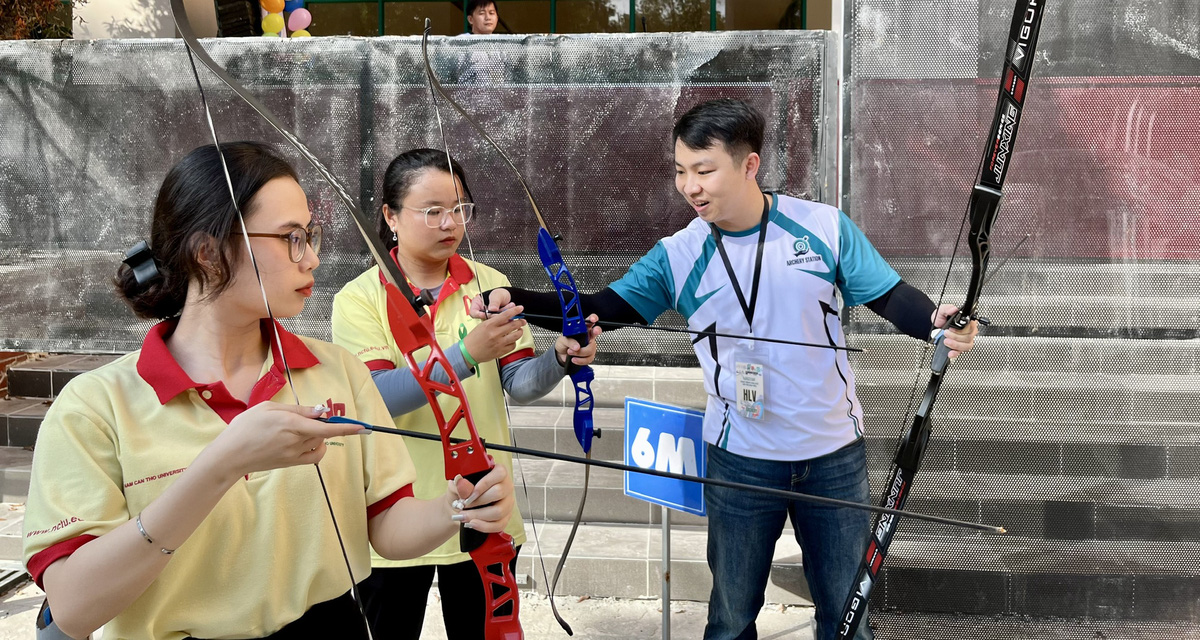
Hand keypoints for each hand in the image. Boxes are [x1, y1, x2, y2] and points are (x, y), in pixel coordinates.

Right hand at [207, 402, 366, 479]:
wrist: (230, 456)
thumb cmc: (245, 427)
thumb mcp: (268, 408)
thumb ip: (297, 409)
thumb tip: (319, 411)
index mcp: (290, 424)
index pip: (325, 426)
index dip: (346, 427)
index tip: (362, 427)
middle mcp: (295, 440)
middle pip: (322, 431)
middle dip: (321, 422)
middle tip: (302, 416)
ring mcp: (294, 454)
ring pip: (319, 442)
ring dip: (317, 434)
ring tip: (295, 428)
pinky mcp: (292, 463)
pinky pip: (314, 456)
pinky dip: (317, 448)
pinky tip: (308, 441)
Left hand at [447, 464, 513, 533]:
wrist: (459, 507)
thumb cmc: (461, 492)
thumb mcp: (456, 485)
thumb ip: (459, 484)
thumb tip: (461, 483)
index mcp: (498, 473)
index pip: (499, 473)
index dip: (485, 483)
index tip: (470, 493)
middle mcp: (506, 486)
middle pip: (499, 492)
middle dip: (478, 501)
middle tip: (463, 505)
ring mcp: (507, 502)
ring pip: (499, 511)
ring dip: (479, 516)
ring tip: (464, 516)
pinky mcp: (506, 517)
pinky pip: (499, 524)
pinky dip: (484, 526)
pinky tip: (472, 524)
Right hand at [461, 304, 526, 363]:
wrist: (468, 352)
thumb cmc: (474, 338)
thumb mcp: (483, 325)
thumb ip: (495, 322)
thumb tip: (507, 319)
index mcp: (490, 325)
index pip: (505, 315)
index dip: (515, 310)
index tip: (520, 308)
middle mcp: (495, 334)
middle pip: (514, 325)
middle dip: (521, 322)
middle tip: (523, 321)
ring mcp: (499, 343)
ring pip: (516, 336)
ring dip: (519, 332)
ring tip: (519, 330)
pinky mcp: (500, 352)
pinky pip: (513, 345)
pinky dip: (514, 342)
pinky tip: (511, 340)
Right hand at [468, 288, 512, 319]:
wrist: (508, 296)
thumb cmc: (499, 294)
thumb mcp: (496, 295)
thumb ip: (494, 302)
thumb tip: (492, 309)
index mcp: (477, 305)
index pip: (474, 312)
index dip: (479, 314)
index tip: (486, 313)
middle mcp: (482, 313)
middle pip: (485, 318)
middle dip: (496, 314)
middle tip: (504, 309)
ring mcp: (489, 318)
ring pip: (494, 321)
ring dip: (504, 314)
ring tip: (511, 305)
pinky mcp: (497, 322)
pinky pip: (501, 322)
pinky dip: (508, 316)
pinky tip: (512, 309)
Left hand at [554, 313, 602, 366]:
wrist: (561, 355)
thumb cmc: (563, 344)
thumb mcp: (562, 340)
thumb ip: (569, 341)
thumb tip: (576, 346)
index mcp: (581, 329)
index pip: (589, 321)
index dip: (593, 318)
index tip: (593, 319)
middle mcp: (587, 336)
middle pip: (596, 331)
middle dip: (596, 331)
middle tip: (594, 332)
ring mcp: (589, 345)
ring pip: (591, 348)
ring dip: (579, 352)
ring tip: (570, 352)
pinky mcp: (588, 355)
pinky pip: (588, 358)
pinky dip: (580, 360)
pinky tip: (574, 359)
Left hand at [933, 304, 978, 357]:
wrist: (934, 326)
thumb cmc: (941, 318)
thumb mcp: (942, 311)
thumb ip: (948, 309)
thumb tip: (953, 309)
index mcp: (968, 322)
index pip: (972, 327)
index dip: (962, 329)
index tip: (951, 328)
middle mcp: (969, 331)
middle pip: (969, 337)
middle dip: (956, 337)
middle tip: (946, 333)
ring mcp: (965, 340)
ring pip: (967, 345)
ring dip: (956, 344)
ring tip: (946, 341)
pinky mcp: (960, 347)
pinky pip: (961, 352)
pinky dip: (955, 353)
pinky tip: (950, 352)